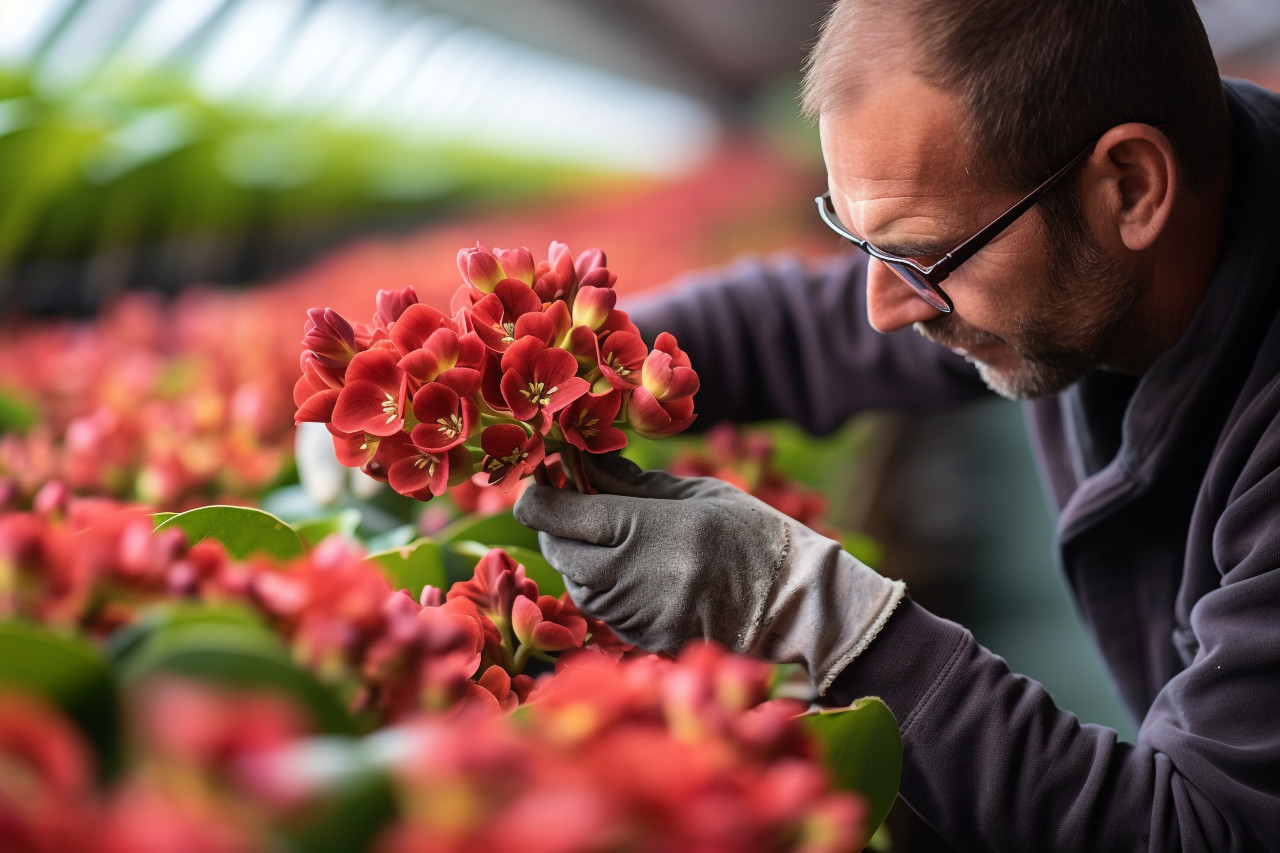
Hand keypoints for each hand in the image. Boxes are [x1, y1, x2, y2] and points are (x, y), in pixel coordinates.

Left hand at [513, 453, 904, 692]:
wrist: (797, 606)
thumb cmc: (753, 537)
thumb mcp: (693, 494)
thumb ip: (631, 483)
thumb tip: (580, 463)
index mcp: (643, 528)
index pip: (556, 512)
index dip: (538, 493)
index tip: (544, 476)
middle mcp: (629, 576)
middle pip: (557, 550)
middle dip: (559, 526)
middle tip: (578, 501)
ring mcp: (634, 616)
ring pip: (576, 584)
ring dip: (581, 558)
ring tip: (615, 536)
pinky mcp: (644, 642)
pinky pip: (604, 611)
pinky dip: (607, 588)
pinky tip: (636, 570)